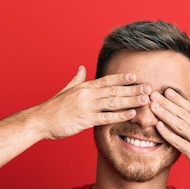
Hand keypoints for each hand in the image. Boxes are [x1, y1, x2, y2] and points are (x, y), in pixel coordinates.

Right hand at [34, 66, 151, 139]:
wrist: (40, 120)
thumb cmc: (53, 108)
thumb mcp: (66, 90)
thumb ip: (77, 79)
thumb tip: (82, 67)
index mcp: (84, 87)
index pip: (107, 80)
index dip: (122, 78)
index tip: (136, 76)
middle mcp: (87, 94)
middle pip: (114, 90)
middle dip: (133, 89)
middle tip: (149, 88)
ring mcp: (86, 107)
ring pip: (113, 102)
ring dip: (130, 100)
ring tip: (145, 99)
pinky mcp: (85, 120)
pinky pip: (106, 117)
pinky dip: (119, 115)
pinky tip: (131, 114)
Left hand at [150, 88, 189, 184]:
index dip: (178, 99)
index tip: (167, 91)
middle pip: (182, 114)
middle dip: (166, 103)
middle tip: (153, 94)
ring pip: (179, 125)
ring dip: (164, 115)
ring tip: (152, 106)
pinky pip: (180, 143)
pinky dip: (169, 134)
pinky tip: (159, 127)